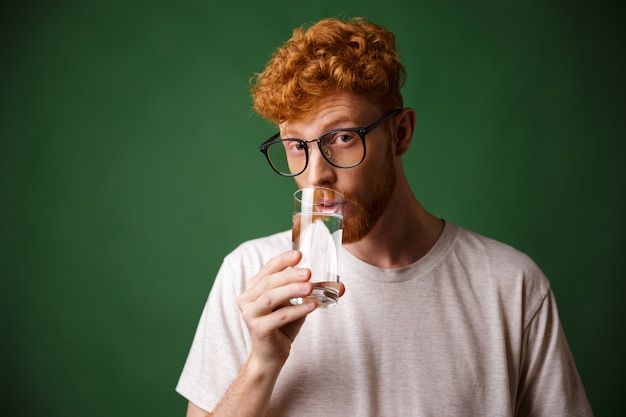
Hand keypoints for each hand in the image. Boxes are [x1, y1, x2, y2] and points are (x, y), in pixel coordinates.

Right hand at [236, 250, 344, 368]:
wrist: (271, 355)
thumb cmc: (282, 325)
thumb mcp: (297, 304)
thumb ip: (313, 292)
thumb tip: (341, 286)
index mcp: (254, 287)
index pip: (268, 268)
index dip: (283, 260)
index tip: (299, 254)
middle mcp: (247, 299)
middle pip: (269, 282)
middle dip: (290, 275)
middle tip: (308, 272)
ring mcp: (250, 314)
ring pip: (271, 297)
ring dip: (292, 290)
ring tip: (310, 287)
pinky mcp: (258, 329)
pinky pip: (279, 316)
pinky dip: (297, 310)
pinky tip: (312, 306)